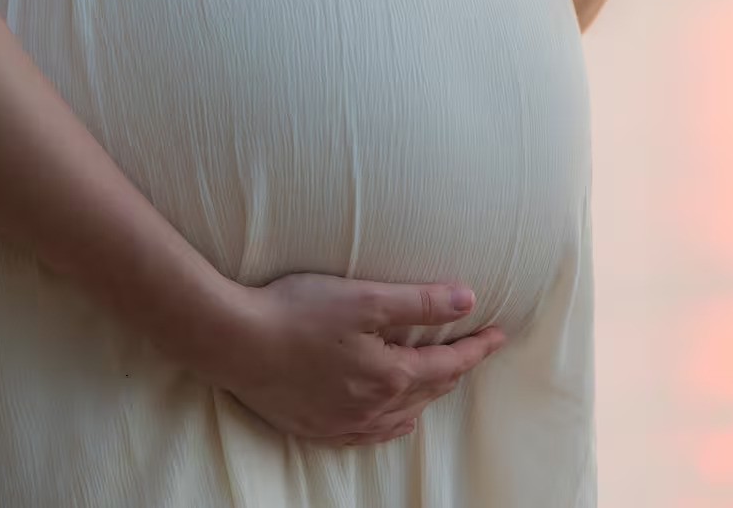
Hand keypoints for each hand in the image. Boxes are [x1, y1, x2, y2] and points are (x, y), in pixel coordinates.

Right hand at [210, 273, 505, 444]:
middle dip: (456, 369)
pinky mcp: (316, 428)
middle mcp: (373, 407)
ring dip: (427, 397)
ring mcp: (344, 422)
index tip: (499, 334)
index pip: (449, 363)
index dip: (478, 347)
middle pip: (430, 391)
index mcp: (391, 375)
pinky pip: (369, 435)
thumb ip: (421, 302)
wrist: (233, 342)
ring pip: (403, 416)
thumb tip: (468, 300)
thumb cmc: (297, 313)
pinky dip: (392, 424)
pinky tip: (396, 421)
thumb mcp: (367, 298)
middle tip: (473, 350)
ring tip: (441, 381)